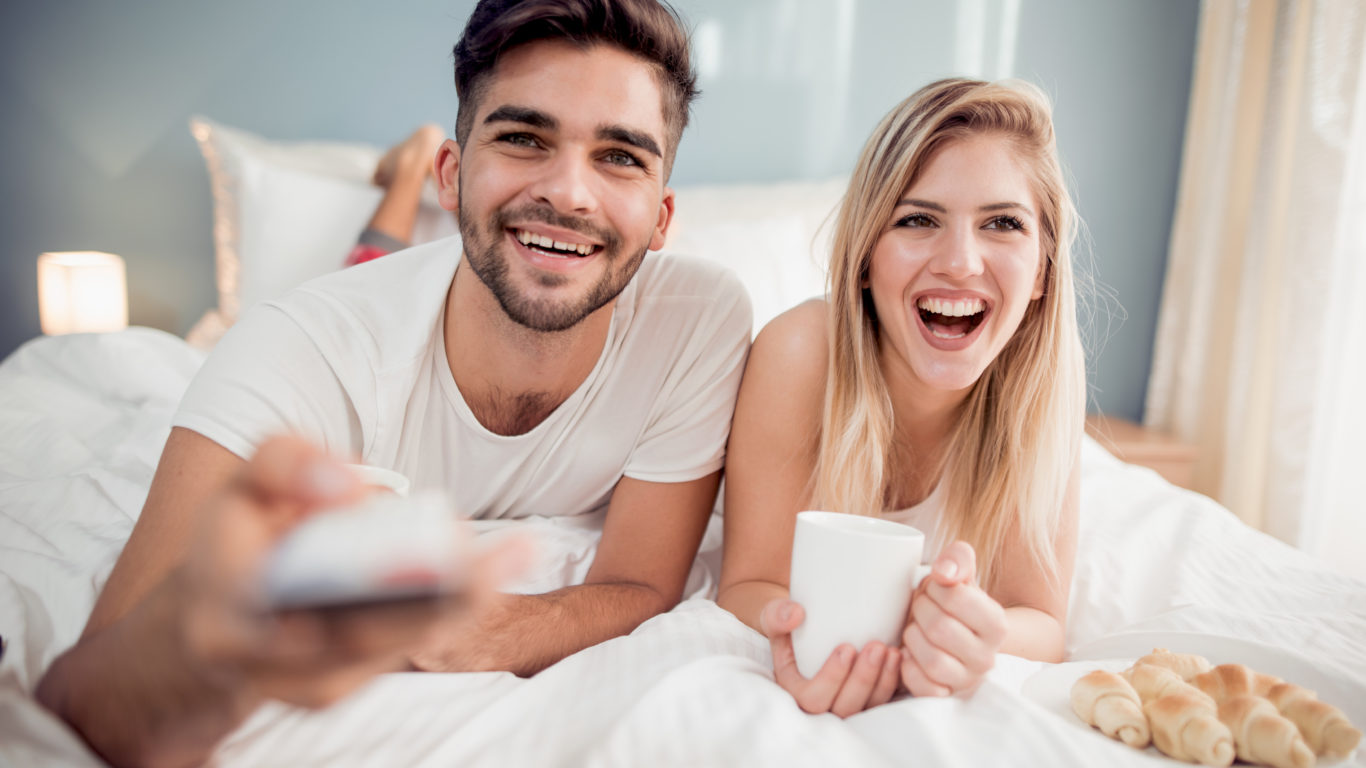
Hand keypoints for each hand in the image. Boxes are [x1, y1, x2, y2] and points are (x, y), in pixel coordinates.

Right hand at [177, 436, 526, 707]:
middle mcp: (260, 655)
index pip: (273, 594)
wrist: (210, 621)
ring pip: (389, 647)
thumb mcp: (244, 483)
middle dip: (431, 596)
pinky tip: (498, 570)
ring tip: (518, 553)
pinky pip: (401, 649)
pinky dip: (451, 610)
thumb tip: (352, 488)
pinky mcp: (338, 688)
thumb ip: (287, 463)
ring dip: (459, 602)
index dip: (319, 577)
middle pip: (354, 634)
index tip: (395, 551)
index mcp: (222, 595)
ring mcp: (302, 683)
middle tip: (496, 556)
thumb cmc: (239, 538)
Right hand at [759, 599, 901, 716]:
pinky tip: (898, 659)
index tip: (846, 648)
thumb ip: (777, 615)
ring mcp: (845, 707)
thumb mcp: (774, 618)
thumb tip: (796, 614)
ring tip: (891, 652)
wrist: (804, 633)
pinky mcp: (865, 703)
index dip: (831, 678)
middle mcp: (821, 708)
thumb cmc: (789, 628)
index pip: (813, 699)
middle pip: (844, 708)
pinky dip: (893, 684)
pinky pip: (883, 704)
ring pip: (867, 709)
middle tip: (876, 647)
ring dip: (882, 682)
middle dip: (863, 679)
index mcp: (795, 692)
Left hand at [899, 541, 1005, 697]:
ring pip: (932, 660)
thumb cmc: (953, 605)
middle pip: (940, 628)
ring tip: (915, 628)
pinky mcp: (945, 696)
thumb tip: (944, 572)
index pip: (956, 597)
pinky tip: (909, 653)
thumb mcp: (960, 576)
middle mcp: (987, 657)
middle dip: (920, 610)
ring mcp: (967, 680)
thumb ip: (958, 560)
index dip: (935, 587)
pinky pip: (923, 687)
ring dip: (913, 638)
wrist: (956, 637)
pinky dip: (908, 667)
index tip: (933, 589)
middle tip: (920, 607)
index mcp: (997, 625)